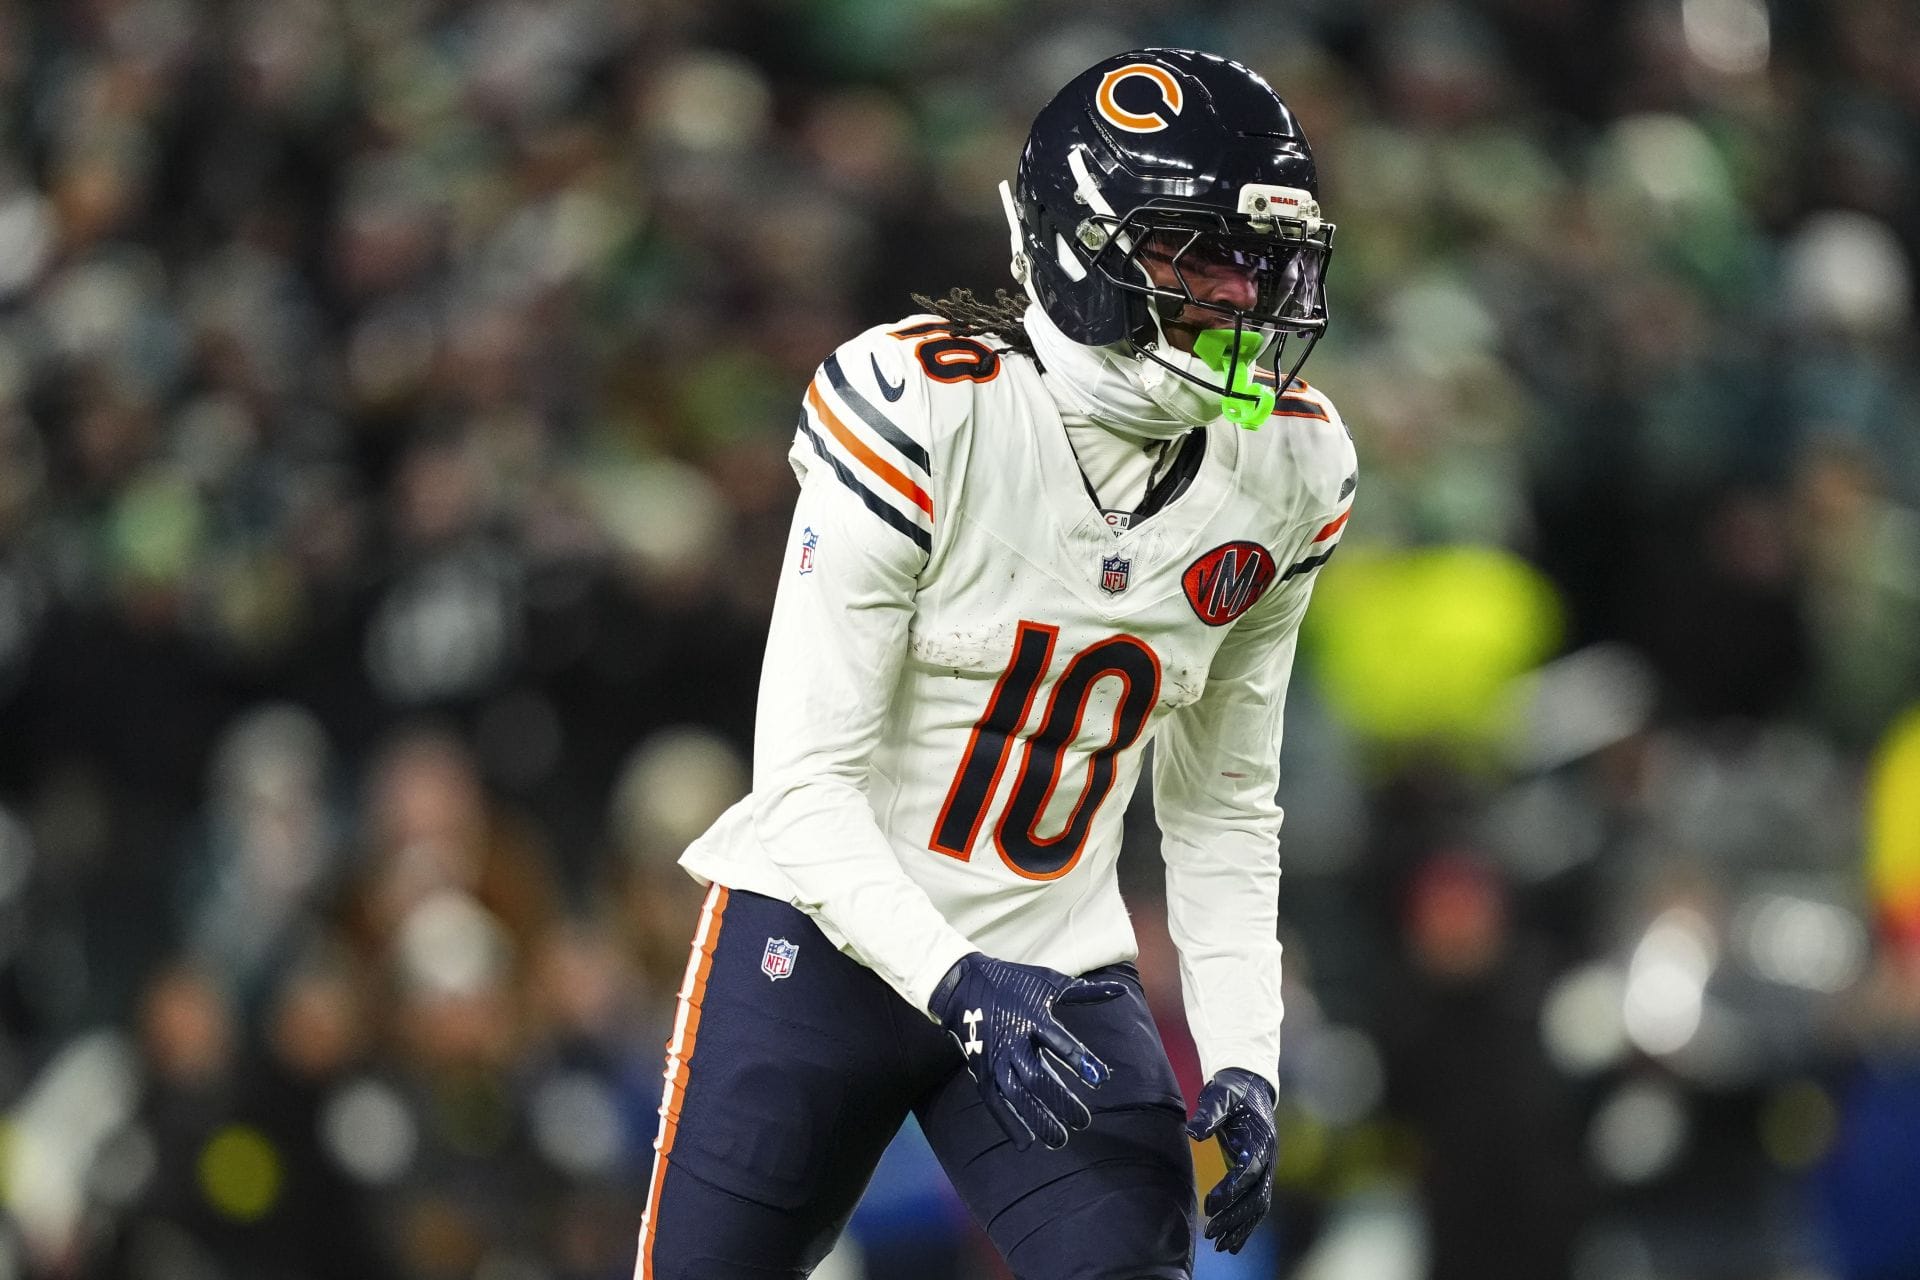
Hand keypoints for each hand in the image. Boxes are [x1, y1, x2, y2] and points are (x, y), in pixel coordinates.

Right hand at [928, 952, 1128, 1150]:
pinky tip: (1027, 1143)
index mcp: (1033, 1017)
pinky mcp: (981, 1070)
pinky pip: (994, 1102)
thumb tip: (1122, 991)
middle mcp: (1014, 1040)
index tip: (1101, 1079)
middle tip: (1083, 1121)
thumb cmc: (1013, 983)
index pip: (1061, 1043)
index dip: (1081, 1062)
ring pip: (1017, 1096)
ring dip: (1038, 1119)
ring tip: (1060, 1140)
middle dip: (1061, 1102)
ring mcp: (995, 1058)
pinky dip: (1009, 1123)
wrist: (962, 985)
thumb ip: (1085, 993)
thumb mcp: (1049, 982)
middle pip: (1038, 1078)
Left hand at [1185, 1067, 1277, 1253]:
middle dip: (1234, 1217)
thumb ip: (1208, 1114)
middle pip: (1256, 1196)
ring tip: (1218, 1245)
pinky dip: (1246, 1225)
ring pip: (1258, 1206)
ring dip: (1240, 1227)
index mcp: (1260, 1140)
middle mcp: (1268, 1158)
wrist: (1250, 1087)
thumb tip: (1193, 1133)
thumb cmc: (1231, 1091)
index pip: (1248, 1171)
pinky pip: (1256, 1205)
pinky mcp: (1259, 1175)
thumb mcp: (1219, 1096)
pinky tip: (1231, 1243)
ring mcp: (1267, 1168)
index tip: (1211, 1205)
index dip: (1231, 1190)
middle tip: (1210, 1233)